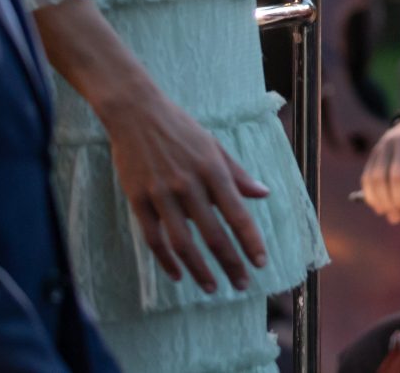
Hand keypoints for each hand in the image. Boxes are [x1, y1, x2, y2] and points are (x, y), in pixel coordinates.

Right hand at [99, 83, 271, 292]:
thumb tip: (263, 194)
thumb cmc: (180, 127)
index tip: (260, 262)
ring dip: (199, 270)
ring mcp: (161, 194)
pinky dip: (166, 260)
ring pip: (183, 243)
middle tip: (241, 284)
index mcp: (212, 170)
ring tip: (210, 287)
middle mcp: (189, 184)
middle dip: (230, 263)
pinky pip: (153, 238)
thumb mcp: (213, 144)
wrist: (135, 112)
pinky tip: (177, 274)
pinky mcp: (138, 199)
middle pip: (213, 234)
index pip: (237, 213)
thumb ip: (237, 173)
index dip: (251, 241)